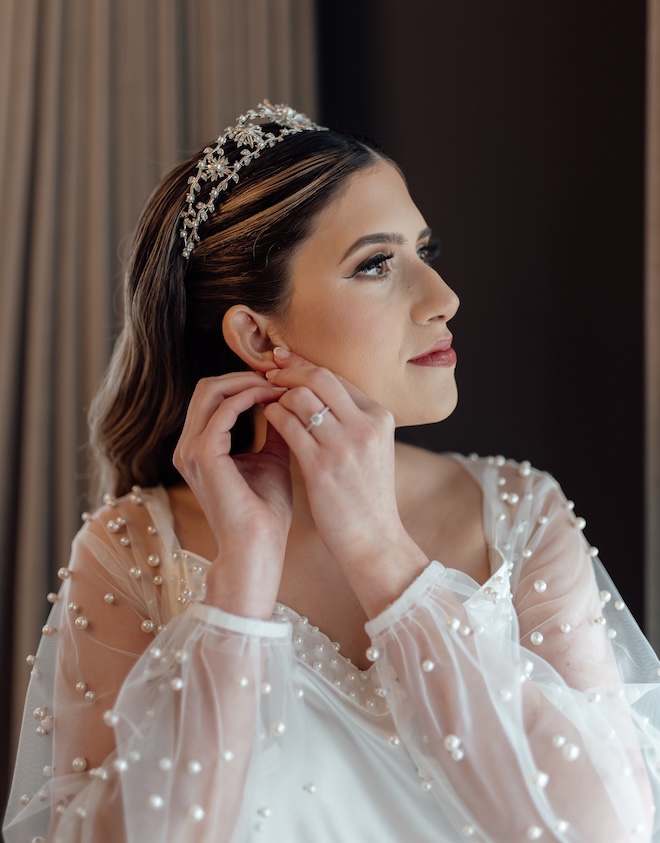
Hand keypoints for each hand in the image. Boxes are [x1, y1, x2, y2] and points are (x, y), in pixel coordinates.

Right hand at [173, 371, 292, 617]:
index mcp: (200, 447)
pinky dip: (249, 397)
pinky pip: (223, 410)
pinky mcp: (203, 455)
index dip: (245, 381)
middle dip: (245, 375)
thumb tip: (289, 402)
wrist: (258, 548)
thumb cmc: (266, 512)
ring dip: (248, 382)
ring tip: (280, 384)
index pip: (215, 396)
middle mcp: (189, 446)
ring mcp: (191, 450)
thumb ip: (275, 431)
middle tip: (279, 375)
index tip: (279, 378)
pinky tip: (274, 399)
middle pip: (208, 387)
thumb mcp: (273, 460)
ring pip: (211, 391)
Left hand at [263, 349, 427, 607]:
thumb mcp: (372, 449)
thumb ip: (352, 419)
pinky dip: (273, 416)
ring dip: (278, 395)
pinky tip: (267, 419)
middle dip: (290, 371)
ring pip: (301, 397)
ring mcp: (345, 445)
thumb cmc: (367, 496)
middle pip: (320, 378)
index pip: (338, 376)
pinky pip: (288, 425)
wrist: (374, 540)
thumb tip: (318, 390)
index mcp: (380, 417)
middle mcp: (366, 425)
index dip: (306, 365)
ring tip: (267, 401)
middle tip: (269, 374)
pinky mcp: (322, 466)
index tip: (284, 361)